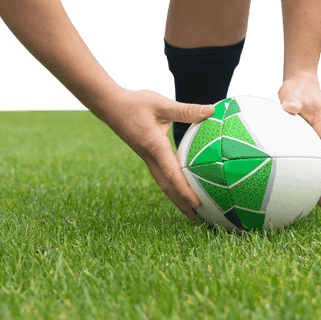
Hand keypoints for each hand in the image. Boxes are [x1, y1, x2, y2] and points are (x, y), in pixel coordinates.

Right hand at [99, 89, 213, 218]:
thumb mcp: (162, 104)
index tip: (196, 204)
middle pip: (166, 185)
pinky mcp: (144, 152)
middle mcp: (149, 156)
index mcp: (155, 147)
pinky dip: (170, 183)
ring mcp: (145, 156)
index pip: (172, 174)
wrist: (109, 104)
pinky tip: (177, 183)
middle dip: (180, 202)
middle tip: (195, 217)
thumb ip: (186, 110)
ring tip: (187, 208)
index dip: (185, 190)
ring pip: (161, 181)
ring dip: (174, 195)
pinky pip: (158, 172)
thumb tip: (211, 110)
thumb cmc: (135, 103)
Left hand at [278, 73, 320, 206]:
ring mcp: (318, 138)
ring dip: (318, 180)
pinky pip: (310, 157)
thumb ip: (292, 101)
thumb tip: (290, 109)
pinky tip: (294, 182)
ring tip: (311, 200)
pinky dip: (306, 171)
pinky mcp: (309, 139)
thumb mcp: (294, 93)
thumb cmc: (298, 88)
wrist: (300, 81)